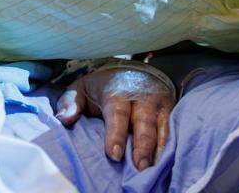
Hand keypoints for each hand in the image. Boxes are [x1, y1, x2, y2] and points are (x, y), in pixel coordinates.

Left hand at [55, 64, 175, 170]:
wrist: (135, 69)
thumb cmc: (104, 86)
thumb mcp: (83, 87)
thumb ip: (70, 102)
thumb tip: (64, 120)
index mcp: (117, 93)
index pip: (117, 114)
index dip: (116, 134)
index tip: (113, 154)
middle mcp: (141, 97)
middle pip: (144, 122)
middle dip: (142, 145)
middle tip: (139, 167)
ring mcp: (159, 104)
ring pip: (162, 126)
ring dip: (159, 148)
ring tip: (154, 169)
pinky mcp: (171, 109)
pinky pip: (174, 128)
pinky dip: (171, 145)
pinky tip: (167, 161)